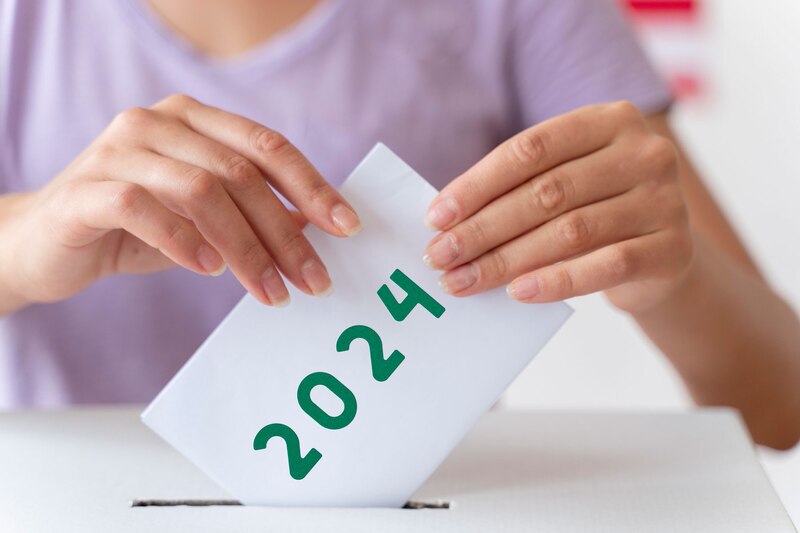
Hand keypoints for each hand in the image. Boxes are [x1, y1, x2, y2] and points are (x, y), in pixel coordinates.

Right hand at [1, 94, 360, 307]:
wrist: (46, 243)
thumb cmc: (135, 228)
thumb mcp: (203, 219)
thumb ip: (250, 213)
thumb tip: (314, 226)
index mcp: (193, 119)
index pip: (267, 145)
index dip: (311, 185)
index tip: (346, 227)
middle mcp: (157, 122)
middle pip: (240, 173)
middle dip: (285, 233)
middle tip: (313, 281)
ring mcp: (118, 149)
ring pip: (200, 190)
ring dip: (245, 248)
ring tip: (270, 291)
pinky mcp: (85, 188)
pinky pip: (143, 207)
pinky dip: (183, 241)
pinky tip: (209, 270)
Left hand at [423, 102, 692, 313]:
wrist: (662, 256)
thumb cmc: (596, 212)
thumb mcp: (565, 183)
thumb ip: (518, 188)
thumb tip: (445, 220)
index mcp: (609, 120)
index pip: (531, 149)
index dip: (478, 183)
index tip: (436, 217)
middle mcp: (644, 153)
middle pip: (546, 192)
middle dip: (483, 228)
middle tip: (439, 256)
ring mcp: (665, 201)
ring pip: (570, 231)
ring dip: (506, 260)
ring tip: (464, 280)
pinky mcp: (673, 250)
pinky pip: (605, 266)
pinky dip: (557, 281)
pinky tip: (517, 292)